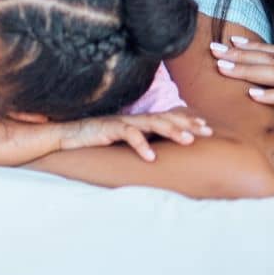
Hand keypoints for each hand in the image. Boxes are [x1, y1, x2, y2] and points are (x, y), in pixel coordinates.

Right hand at [52, 110, 213, 161]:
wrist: (66, 134)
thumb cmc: (95, 139)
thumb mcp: (122, 140)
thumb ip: (140, 140)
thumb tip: (159, 151)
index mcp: (138, 121)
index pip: (167, 117)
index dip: (187, 120)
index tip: (207, 127)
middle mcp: (133, 118)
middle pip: (165, 117)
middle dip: (187, 123)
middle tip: (207, 131)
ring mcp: (122, 122)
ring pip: (151, 123)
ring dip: (171, 131)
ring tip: (188, 141)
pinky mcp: (108, 128)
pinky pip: (128, 134)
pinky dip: (141, 145)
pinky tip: (151, 157)